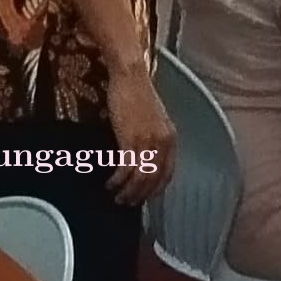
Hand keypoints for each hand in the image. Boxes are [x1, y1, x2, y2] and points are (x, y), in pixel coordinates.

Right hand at [105, 66, 176, 205]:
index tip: (146, 197)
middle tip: (128, 203)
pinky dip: (118, 180)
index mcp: (170, 138)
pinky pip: (126, 168)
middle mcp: (162, 143)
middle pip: (153, 179)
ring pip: (140, 177)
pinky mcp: (130, 140)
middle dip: (140, 195)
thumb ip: (154, 136)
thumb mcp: (153, 118)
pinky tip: (110, 184)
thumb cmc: (138, 94)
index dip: (157, 189)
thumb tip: (146, 154)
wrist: (130, 77)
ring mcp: (147, 142)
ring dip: (128, 191)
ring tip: (118, 197)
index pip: (168, 172)